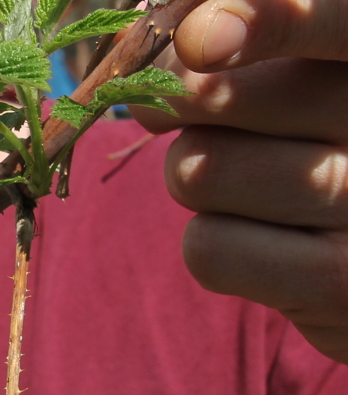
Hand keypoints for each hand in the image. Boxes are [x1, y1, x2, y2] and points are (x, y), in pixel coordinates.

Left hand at [132, 0, 347, 363]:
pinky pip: (207, 248)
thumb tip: (152, 72)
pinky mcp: (337, 283)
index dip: (270, 23)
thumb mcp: (294, 82)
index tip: (198, 38)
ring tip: (253, 185)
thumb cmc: (318, 146)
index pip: (334, 22)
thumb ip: (232, 50)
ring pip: (198, 172)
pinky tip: (263, 242)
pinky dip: (211, 244)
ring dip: (194, 179)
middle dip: (182, 107)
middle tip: (212, 117)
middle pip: (214, 97)